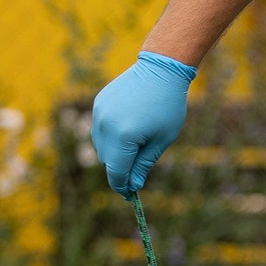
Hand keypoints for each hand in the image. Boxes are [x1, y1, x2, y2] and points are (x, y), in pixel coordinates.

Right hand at [90, 51, 196, 194]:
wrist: (160, 69)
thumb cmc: (167, 106)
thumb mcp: (161, 139)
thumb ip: (144, 164)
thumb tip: (133, 185)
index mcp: (123, 137)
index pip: (116, 172)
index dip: (122, 186)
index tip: (130, 196)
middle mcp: (105, 126)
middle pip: (107, 160)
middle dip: (120, 168)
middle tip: (137, 171)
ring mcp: (99, 113)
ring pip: (100, 145)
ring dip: (114, 152)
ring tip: (137, 143)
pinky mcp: (98, 104)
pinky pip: (100, 129)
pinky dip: (111, 135)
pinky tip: (129, 127)